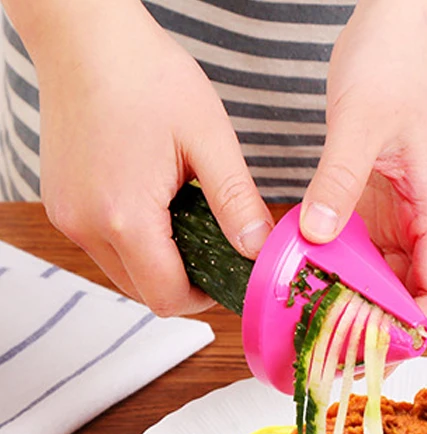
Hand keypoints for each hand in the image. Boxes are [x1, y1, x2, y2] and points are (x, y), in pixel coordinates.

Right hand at [26, 0, 271, 314]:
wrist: (85, 34)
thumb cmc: (145, 75)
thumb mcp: (209, 140)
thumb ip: (236, 202)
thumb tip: (257, 248)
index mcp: (124, 217)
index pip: (168, 297)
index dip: (205, 298)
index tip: (228, 276)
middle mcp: (86, 226)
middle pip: (144, 293)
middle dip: (184, 284)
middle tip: (214, 251)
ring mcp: (68, 216)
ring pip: (123, 274)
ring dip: (159, 266)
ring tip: (186, 224)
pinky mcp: (62, 203)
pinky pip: (104, 248)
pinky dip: (134, 245)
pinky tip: (157, 209)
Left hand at [300, 0, 426, 334]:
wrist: (400, 27)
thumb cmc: (395, 63)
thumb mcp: (361, 121)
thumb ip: (338, 181)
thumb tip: (315, 236)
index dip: (417, 327)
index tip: (378, 344)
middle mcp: (421, 224)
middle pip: (413, 299)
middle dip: (381, 331)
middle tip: (337, 351)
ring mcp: (398, 218)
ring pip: (385, 283)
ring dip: (357, 307)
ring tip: (318, 327)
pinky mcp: (375, 207)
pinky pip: (361, 255)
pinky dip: (340, 275)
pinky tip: (309, 282)